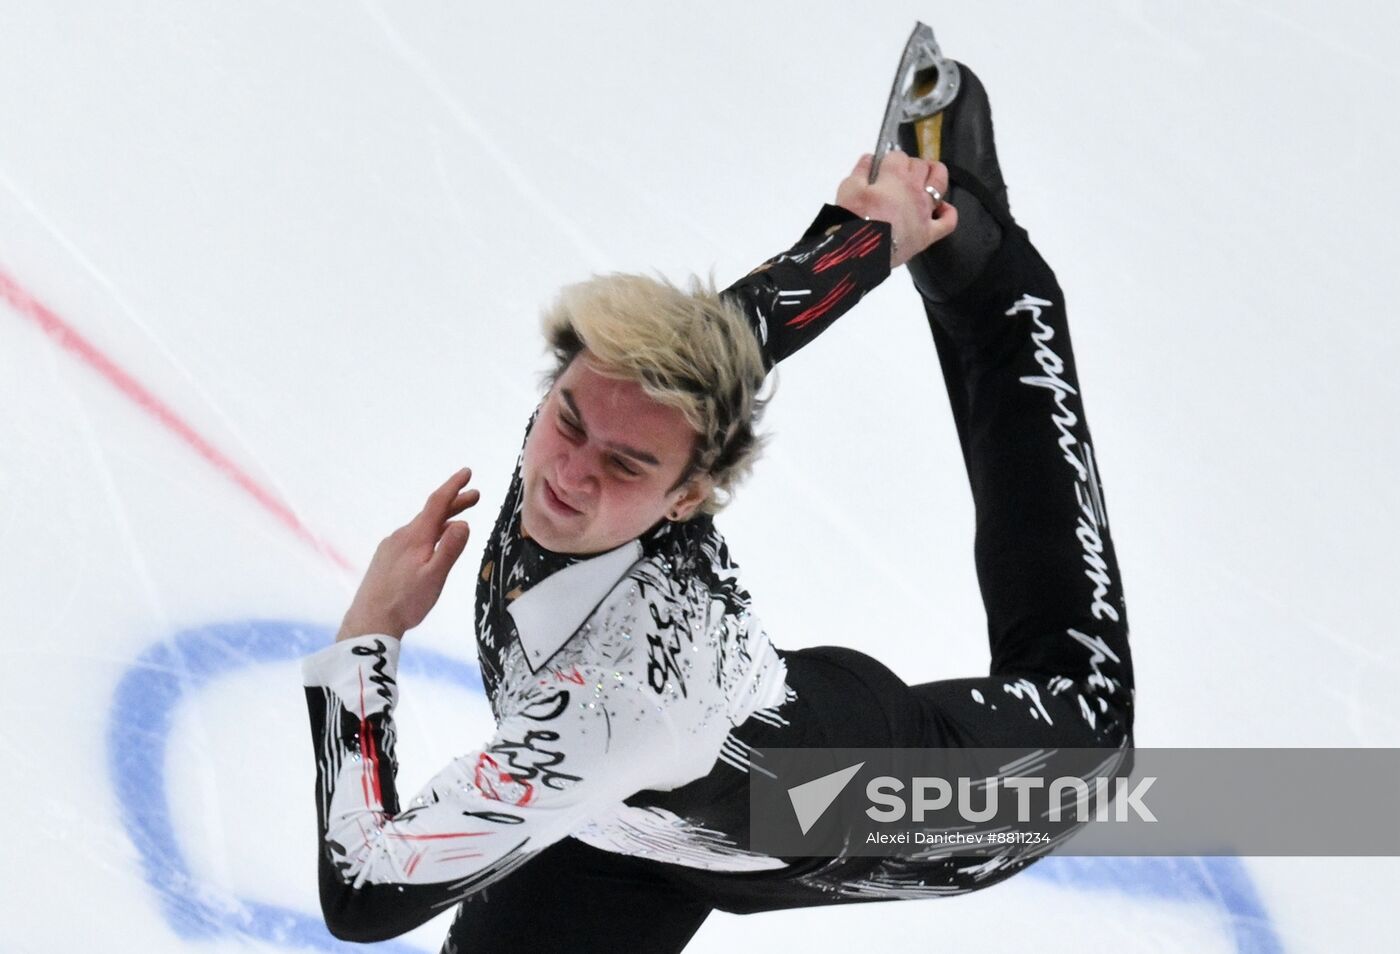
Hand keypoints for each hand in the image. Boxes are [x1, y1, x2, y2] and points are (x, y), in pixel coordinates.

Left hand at [336, 468, 481, 641]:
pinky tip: (432, 545)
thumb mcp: (434, 577)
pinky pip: (412, 538)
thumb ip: (450, 549)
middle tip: (475, 496)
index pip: (437, 503)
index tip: (467, 472)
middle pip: (431, 514)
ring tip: (458, 521)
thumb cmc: (405, 602)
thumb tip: (463, 524)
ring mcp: (391, 547)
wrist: (369, 620)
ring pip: (421, 527)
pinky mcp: (386, 559)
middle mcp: (401, 536)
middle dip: (454, 503)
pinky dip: (428, 533)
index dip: (454, 486)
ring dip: (442, 521)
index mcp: (415, 537)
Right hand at [834, 152, 957, 268]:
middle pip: (920, 166)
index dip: (890, 159)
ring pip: (940, 183)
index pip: (898, 156)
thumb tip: (870, 159)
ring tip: (927, 176)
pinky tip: (941, 208)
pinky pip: (947, 222)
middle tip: (899, 173)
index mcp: (895, 177)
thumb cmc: (852, 220)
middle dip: (909, 165)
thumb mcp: (848, 189)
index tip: (883, 166)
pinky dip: (947, 213)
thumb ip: (861, 170)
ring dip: (935, 174)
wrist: (858, 252)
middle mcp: (914, 190)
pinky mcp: (927, 234)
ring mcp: (924, 212)